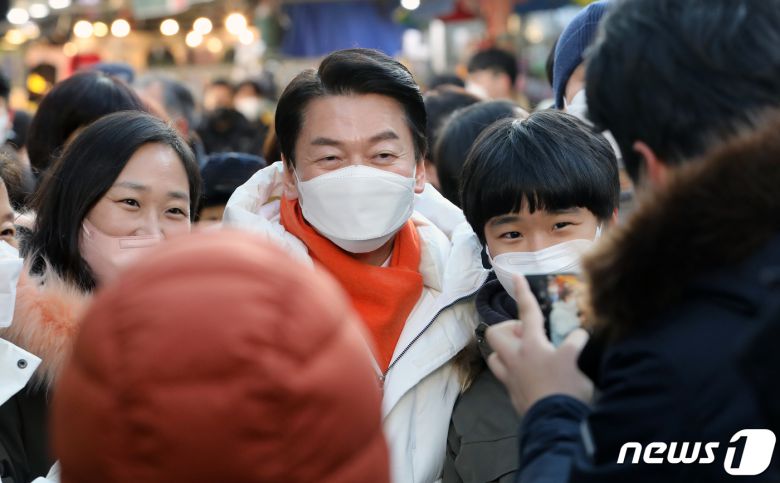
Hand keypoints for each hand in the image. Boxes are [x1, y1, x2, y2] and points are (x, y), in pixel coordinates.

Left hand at [486, 275, 593, 414]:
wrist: (555, 423)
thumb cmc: (566, 389)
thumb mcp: (576, 360)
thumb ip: (574, 343)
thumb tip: (577, 334)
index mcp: (531, 344)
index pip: (527, 311)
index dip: (523, 292)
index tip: (516, 276)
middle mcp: (515, 357)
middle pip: (495, 333)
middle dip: (506, 328)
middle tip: (526, 334)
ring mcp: (510, 376)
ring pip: (494, 356)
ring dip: (505, 351)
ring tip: (524, 354)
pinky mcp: (512, 393)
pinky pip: (504, 375)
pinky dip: (512, 370)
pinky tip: (528, 375)